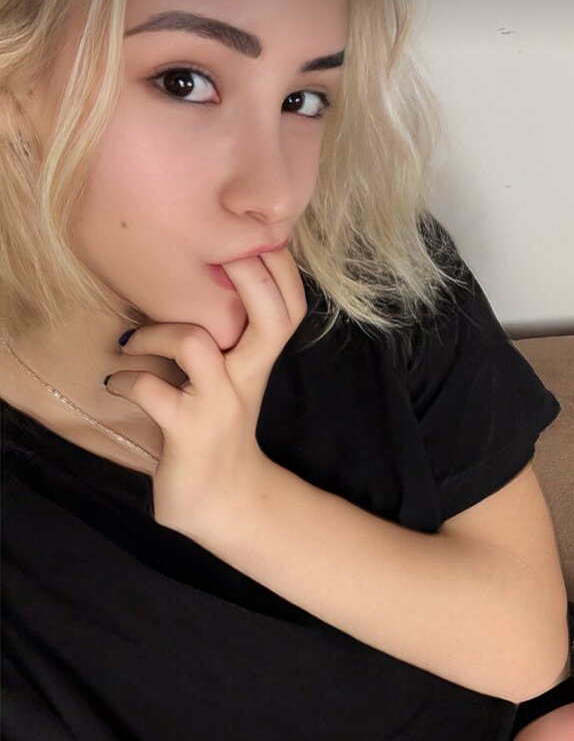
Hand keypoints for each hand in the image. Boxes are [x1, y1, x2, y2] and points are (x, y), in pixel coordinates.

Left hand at [105, 249, 307, 533]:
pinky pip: (149, 389)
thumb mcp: (234, 381)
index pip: (291, 306)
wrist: (224, 502)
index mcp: (260, 362)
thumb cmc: (220, 430)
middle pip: (271, 318)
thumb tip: (195, 281)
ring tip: (131, 339)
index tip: (243, 237)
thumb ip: (229, 339)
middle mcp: (248, 378)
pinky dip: (124, 379)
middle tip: (209, 260)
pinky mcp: (187, 430)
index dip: (278, 267)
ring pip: (195, 343)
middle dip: (247, 277)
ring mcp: (219, 405)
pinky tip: (115, 383)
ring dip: (155, 330)